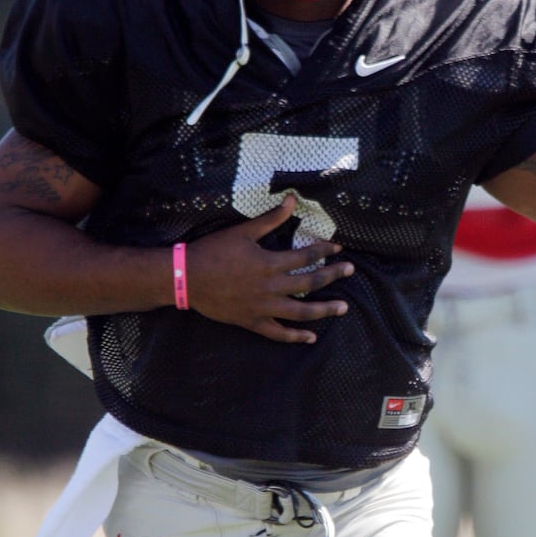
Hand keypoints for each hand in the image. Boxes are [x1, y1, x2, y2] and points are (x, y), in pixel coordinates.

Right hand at [187, 195, 353, 343]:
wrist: (185, 278)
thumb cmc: (213, 251)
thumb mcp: (243, 231)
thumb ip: (271, 219)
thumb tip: (292, 199)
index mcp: (270, 263)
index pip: (306, 256)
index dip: (324, 251)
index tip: (338, 249)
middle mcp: (271, 288)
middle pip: (310, 282)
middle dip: (333, 275)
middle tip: (351, 271)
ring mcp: (263, 308)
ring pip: (300, 312)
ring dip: (324, 310)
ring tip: (343, 308)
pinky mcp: (252, 322)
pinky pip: (278, 334)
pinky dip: (295, 337)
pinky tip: (311, 337)